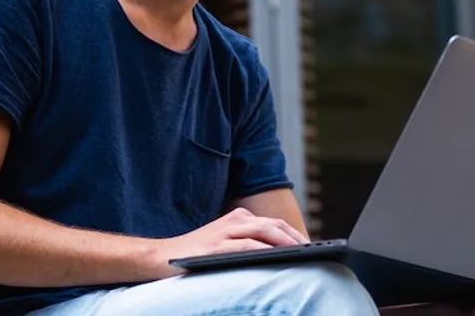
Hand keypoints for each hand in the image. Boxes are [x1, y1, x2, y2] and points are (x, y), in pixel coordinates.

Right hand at [153, 207, 307, 276]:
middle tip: (313, 250)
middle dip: (295, 237)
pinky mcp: (216, 246)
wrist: (161, 257)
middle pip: (273, 225)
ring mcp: (225, 231)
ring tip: (301, 252)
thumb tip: (279, 255)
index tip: (310, 246)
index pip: (273, 223)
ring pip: (263, 231)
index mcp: (239, 218)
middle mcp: (234, 220)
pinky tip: (275, 255)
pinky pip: (246, 245)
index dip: (294, 233)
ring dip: (285, 240)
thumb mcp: (225, 242)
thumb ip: (247, 243)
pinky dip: (264, 249)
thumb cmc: (197, 254)